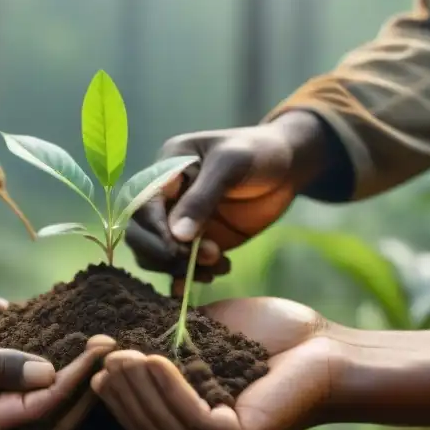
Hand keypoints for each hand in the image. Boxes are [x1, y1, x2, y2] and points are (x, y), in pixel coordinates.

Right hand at [0, 294, 116, 429]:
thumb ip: (0, 363)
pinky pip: (36, 420)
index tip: (106, 343)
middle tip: (113, 350)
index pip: (52, 403)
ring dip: (80, 397)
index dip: (84, 373)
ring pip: (53, 428)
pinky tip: (72, 373)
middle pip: (61, 424)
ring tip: (102, 362)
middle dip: (91, 388)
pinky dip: (59, 399)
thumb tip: (49, 373)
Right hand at [91, 297, 345, 429]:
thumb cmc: (273, 336)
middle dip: (121, 393)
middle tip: (106, 357)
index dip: (117, 393)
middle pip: (149, 429)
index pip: (145, 420)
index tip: (100, 358)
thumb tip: (120, 338)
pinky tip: (154, 358)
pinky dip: (168, 388)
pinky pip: (192, 418)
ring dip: (138, 390)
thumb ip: (170, 341)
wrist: (327, 345)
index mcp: (199, 422)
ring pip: (165, 427)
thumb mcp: (208, 334)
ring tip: (124, 354)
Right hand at [125, 115, 322, 294]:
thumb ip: (202, 198)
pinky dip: (191, 276)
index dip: (154, 230)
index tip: (178, 249)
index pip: (141, 206)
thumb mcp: (230, 164)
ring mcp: (180, 223)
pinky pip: (181, 266)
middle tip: (204, 259)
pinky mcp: (197, 242)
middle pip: (140, 234)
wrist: (289, 165)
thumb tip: (176, 236)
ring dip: (182, 268)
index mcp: (165, 170)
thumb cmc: (258, 152)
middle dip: (165, 254)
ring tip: (218, 264)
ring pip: (158, 255)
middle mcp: (165, 198)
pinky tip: (216, 274)